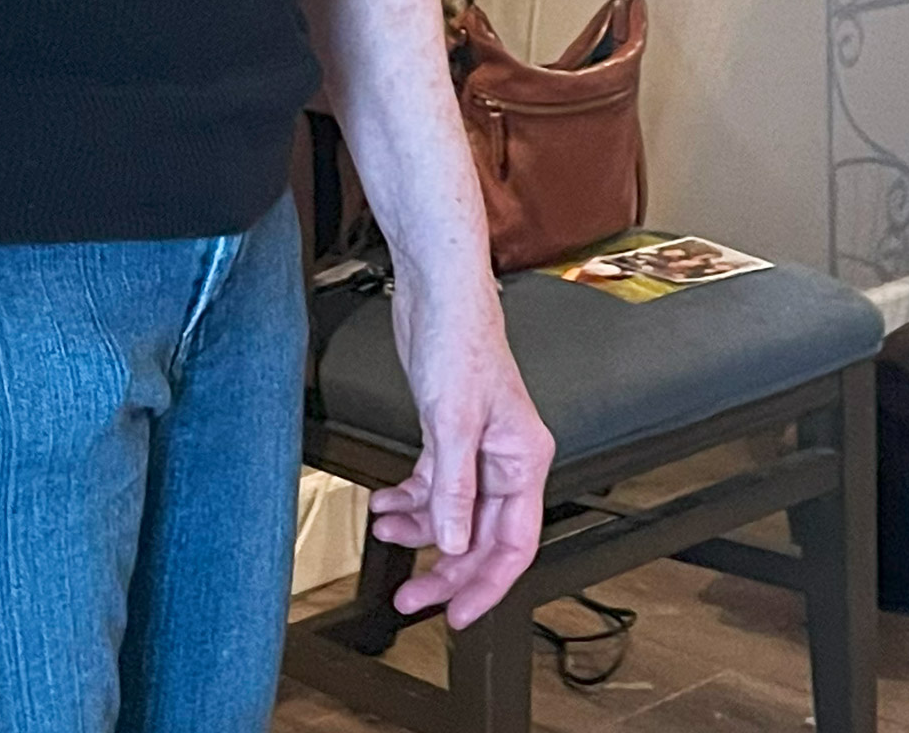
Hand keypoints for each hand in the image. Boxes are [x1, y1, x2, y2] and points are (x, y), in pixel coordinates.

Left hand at [368, 270, 551, 628]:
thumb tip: (451, 541)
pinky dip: (409, 499)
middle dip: (446, 568)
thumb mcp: (454, 422)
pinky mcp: (449, 434)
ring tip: (386, 538)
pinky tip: (385, 505)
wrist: (438, 294)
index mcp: (523, 461)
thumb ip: (454, 487)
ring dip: (420, 532)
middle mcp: (504, 460)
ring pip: (453, 514)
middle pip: (481, 536)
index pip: (513, 544)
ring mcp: (476, 449)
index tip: (458, 614)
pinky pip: (434, 485)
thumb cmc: (462, 341)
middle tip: (412, 596)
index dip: (487, 585)